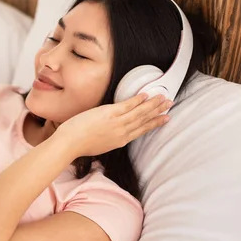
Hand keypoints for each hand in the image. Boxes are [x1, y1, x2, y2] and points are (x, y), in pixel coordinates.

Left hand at [55, 93, 172, 158]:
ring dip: (153, 104)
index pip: (141, 130)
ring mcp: (117, 123)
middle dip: (158, 111)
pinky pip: (128, 106)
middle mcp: (122, 132)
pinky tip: (146, 95)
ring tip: (163, 98)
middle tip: (170, 105)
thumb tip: (111, 134)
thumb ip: (110, 138)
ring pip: (140, 112)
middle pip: (144, 120)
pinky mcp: (110, 114)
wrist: (70, 144)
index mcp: (120, 140)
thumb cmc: (80, 145)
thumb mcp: (100, 145)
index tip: (165, 118)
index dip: (154, 123)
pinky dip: (138, 100)